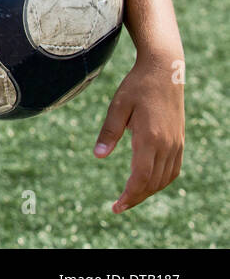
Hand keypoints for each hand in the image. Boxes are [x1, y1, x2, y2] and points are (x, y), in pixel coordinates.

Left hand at [94, 50, 184, 212]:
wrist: (164, 71)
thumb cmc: (136, 87)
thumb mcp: (117, 106)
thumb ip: (108, 132)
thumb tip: (98, 156)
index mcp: (150, 138)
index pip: (141, 177)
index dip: (130, 195)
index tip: (116, 206)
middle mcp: (167, 144)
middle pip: (153, 183)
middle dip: (136, 197)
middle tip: (118, 206)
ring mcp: (176, 144)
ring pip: (165, 179)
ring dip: (149, 191)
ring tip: (130, 196)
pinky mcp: (180, 141)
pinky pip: (173, 169)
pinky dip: (161, 181)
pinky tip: (148, 182)